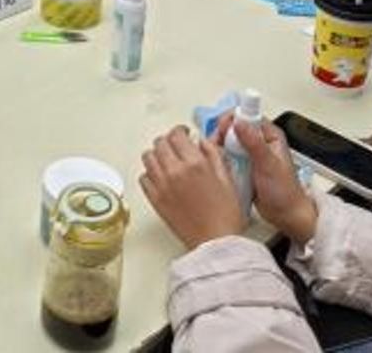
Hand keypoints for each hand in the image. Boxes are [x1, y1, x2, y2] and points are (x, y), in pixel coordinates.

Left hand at [140, 126, 245, 248]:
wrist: (215, 242)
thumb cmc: (225, 216)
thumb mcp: (227, 179)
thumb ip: (214, 155)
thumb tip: (203, 142)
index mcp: (194, 163)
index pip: (176, 134)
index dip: (180, 131)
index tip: (184, 133)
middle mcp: (174, 171)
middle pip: (159, 143)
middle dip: (168, 141)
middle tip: (176, 146)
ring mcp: (162, 185)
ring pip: (148, 157)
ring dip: (157, 155)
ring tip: (167, 159)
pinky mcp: (155, 199)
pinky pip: (144, 178)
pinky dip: (150, 173)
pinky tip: (161, 177)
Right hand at [214, 115, 318, 244]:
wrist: (286, 214)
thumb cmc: (285, 191)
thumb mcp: (268, 164)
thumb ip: (254, 142)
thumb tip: (239, 122)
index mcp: (269, 135)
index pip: (246, 114)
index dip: (232, 119)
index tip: (223, 131)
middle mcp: (259, 141)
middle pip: (233, 127)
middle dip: (222, 135)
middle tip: (218, 147)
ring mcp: (249, 153)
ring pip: (227, 141)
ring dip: (220, 147)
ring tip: (218, 158)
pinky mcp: (242, 165)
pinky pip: (227, 155)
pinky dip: (221, 158)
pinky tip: (219, 166)